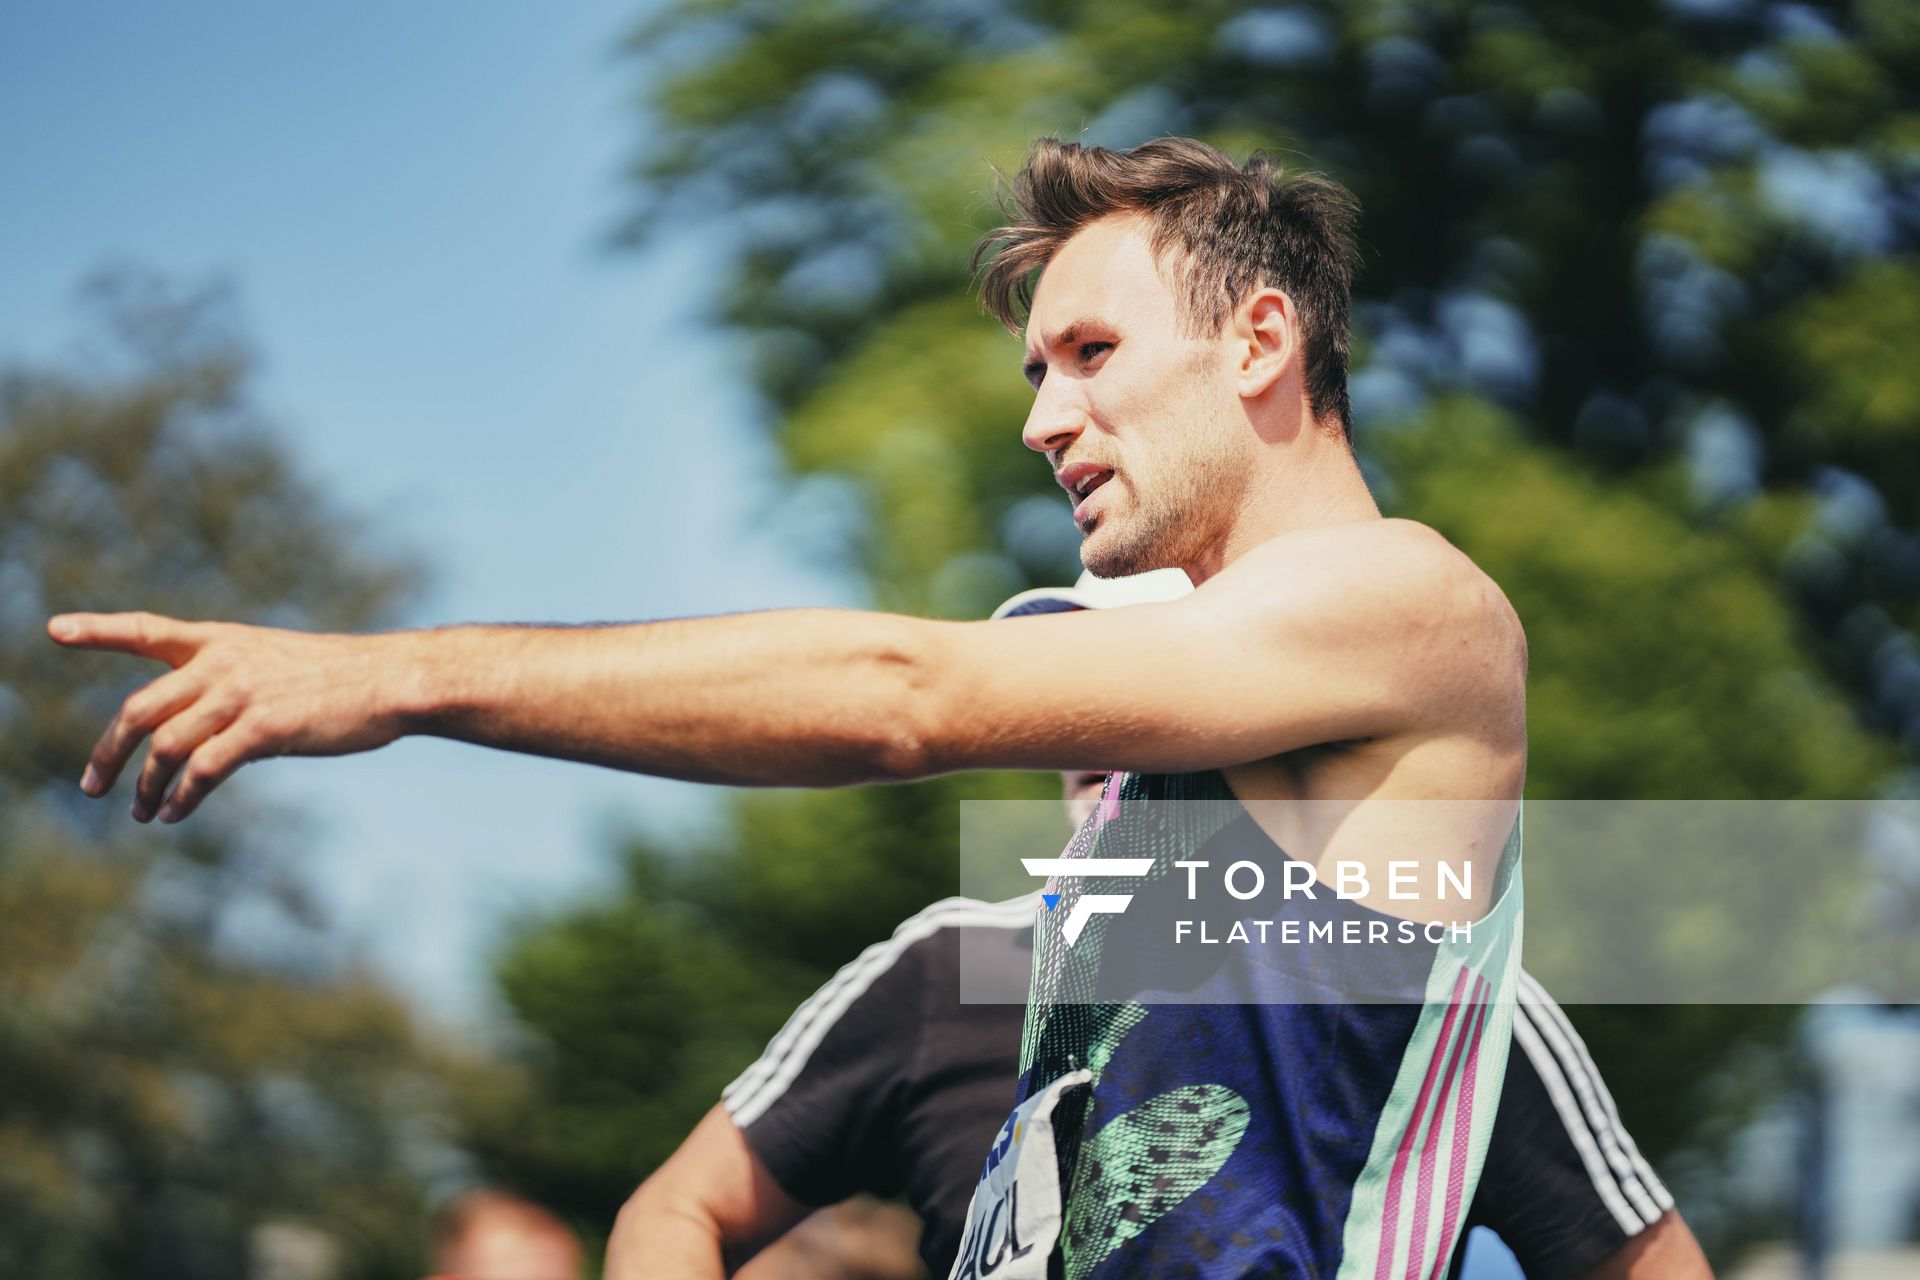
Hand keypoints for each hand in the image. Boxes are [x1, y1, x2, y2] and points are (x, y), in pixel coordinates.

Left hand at [48, 611, 416, 823]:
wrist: (389, 680)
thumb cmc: (339, 677)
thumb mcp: (274, 664)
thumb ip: (228, 687)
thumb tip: (197, 742)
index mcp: (221, 640)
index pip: (148, 630)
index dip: (99, 630)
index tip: (53, 631)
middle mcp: (222, 663)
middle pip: (139, 708)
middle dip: (108, 752)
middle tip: (91, 786)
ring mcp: (241, 694)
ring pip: (166, 746)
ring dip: (147, 787)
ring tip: (141, 813)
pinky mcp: (264, 728)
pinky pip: (205, 769)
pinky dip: (183, 797)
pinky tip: (176, 814)